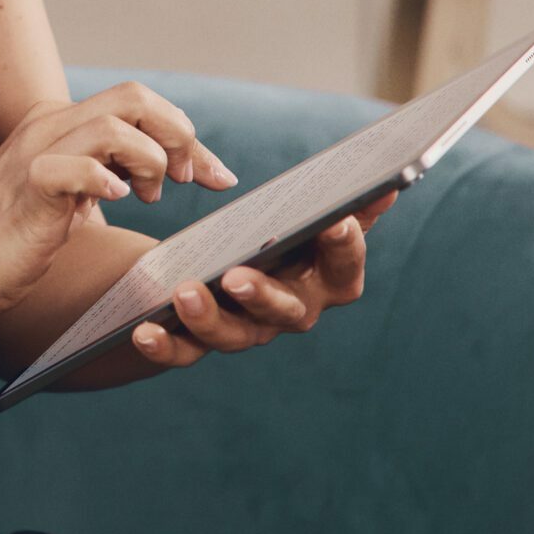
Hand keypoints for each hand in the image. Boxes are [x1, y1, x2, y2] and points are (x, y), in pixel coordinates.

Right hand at [0, 82, 237, 322]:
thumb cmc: (10, 240)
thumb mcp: (70, 197)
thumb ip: (107, 174)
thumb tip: (163, 172)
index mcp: (60, 122)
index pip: (139, 103)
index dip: (185, 134)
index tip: (216, 175)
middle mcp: (49, 124)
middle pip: (136, 97)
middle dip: (178, 136)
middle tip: (188, 180)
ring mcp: (37, 150)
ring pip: (116, 124)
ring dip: (150, 160)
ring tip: (148, 196)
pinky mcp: (29, 185)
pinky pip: (77, 166)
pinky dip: (106, 180)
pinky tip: (116, 202)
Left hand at [126, 186, 400, 370]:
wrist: (231, 272)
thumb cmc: (284, 236)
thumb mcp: (313, 219)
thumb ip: (349, 206)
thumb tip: (390, 181)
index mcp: (327, 279)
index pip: (345, 268)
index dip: (344, 247)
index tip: (333, 220)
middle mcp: (293, 311)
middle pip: (286, 312)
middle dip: (263, 295)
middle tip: (236, 276)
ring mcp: (250, 332)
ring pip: (235, 336)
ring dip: (209, 318)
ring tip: (182, 292)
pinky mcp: (204, 343)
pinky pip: (186, 352)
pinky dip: (165, 345)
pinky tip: (143, 330)